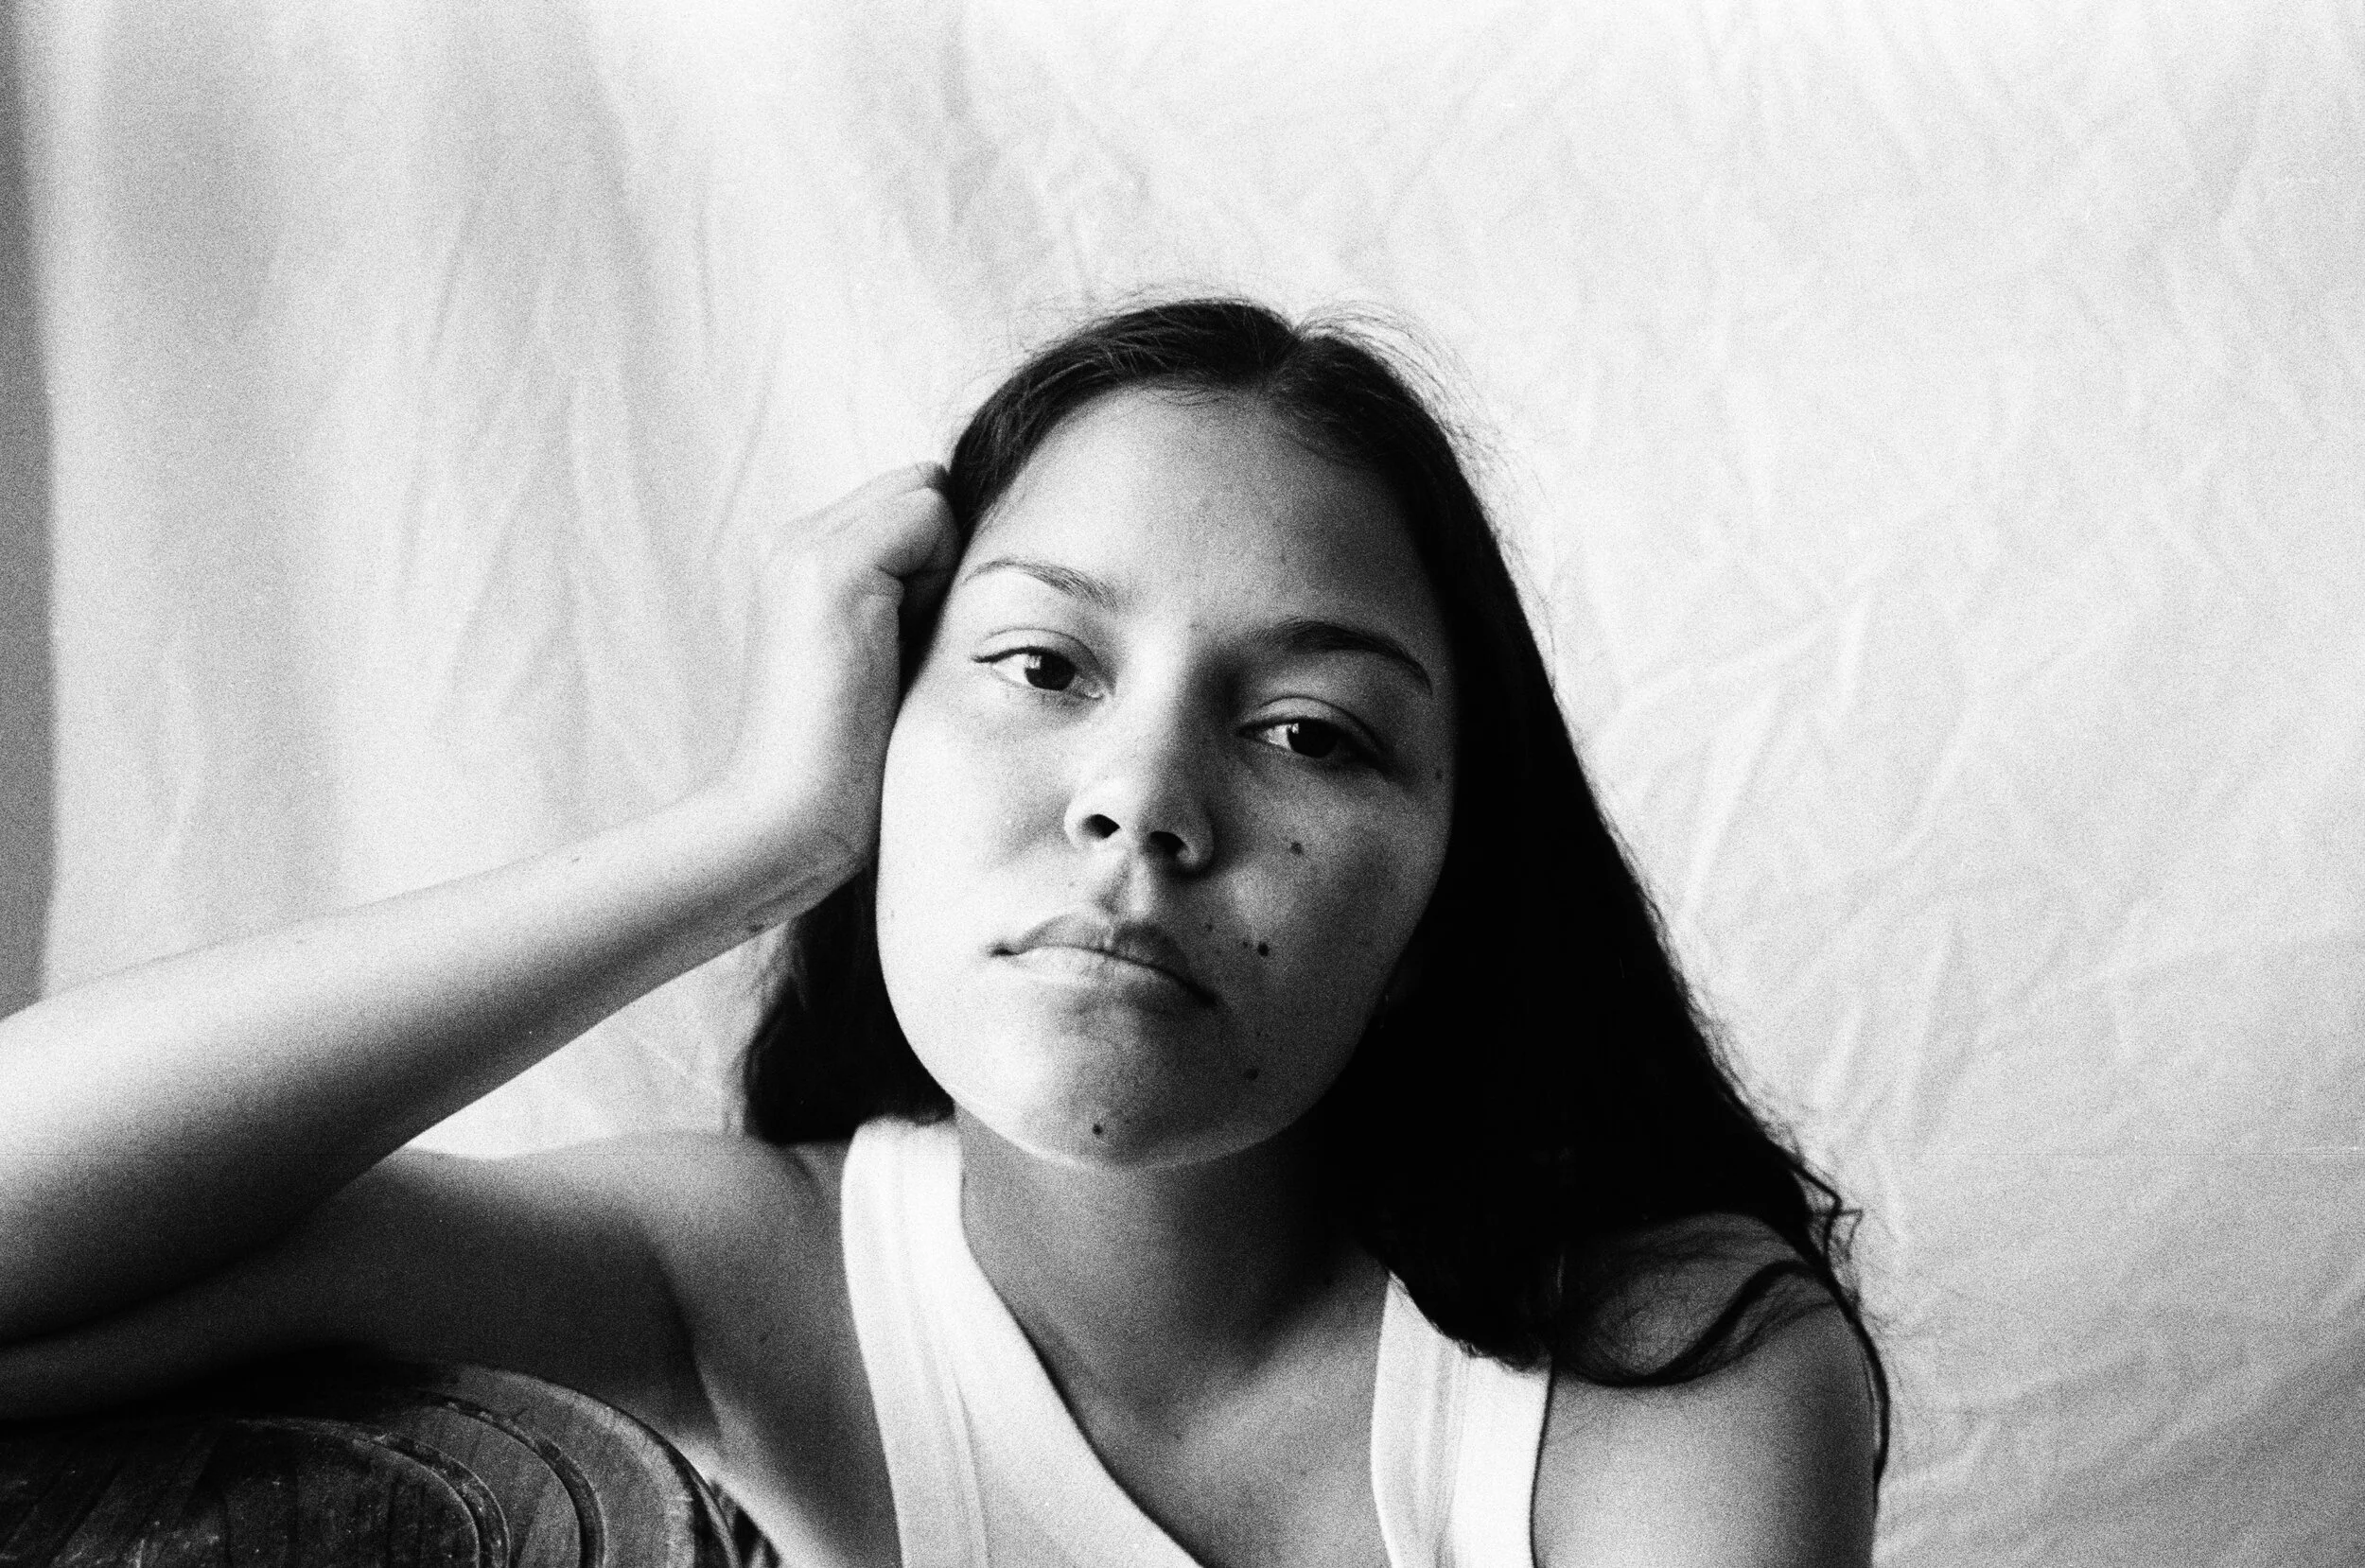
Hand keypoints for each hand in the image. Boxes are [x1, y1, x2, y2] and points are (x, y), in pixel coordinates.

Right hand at [718, 464, 959, 894]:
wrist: (785, 821)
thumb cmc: (850, 770)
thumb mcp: (884, 670)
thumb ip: (911, 610)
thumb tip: (978, 576)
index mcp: (803, 565)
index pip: (909, 505)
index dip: (935, 561)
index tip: (916, 642)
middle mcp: (796, 543)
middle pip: (923, 489)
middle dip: (941, 553)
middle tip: (907, 649)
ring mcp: (806, 547)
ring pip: (928, 493)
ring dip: (941, 567)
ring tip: (898, 652)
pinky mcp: (830, 567)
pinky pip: (930, 512)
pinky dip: (938, 574)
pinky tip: (896, 646)